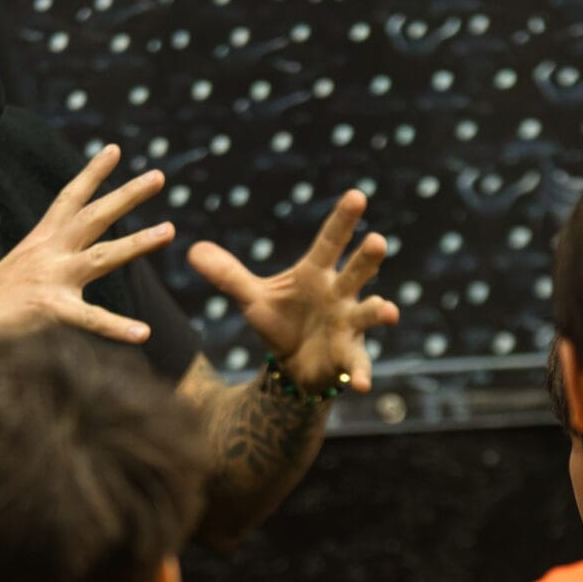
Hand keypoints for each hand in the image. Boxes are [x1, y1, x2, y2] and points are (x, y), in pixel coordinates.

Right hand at [0, 145, 173, 347]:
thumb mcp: (19, 271)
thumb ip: (45, 262)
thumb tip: (65, 262)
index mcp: (39, 242)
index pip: (69, 199)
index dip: (92, 173)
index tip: (114, 150)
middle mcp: (47, 253)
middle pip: (93, 216)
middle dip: (127, 194)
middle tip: (159, 175)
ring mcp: (50, 278)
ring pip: (103, 256)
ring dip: (137, 242)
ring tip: (169, 230)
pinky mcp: (49, 309)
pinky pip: (91, 319)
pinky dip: (118, 328)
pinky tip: (144, 334)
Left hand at [188, 191, 397, 396]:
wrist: (294, 363)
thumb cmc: (281, 320)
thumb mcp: (252, 297)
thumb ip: (228, 275)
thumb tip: (193, 250)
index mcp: (317, 274)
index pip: (330, 242)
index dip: (343, 220)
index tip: (358, 195)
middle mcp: (339, 294)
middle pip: (356, 272)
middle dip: (367, 259)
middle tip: (377, 241)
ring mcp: (348, 325)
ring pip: (367, 314)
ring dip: (379, 311)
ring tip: (389, 312)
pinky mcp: (348, 356)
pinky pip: (358, 364)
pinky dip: (360, 375)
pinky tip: (360, 386)